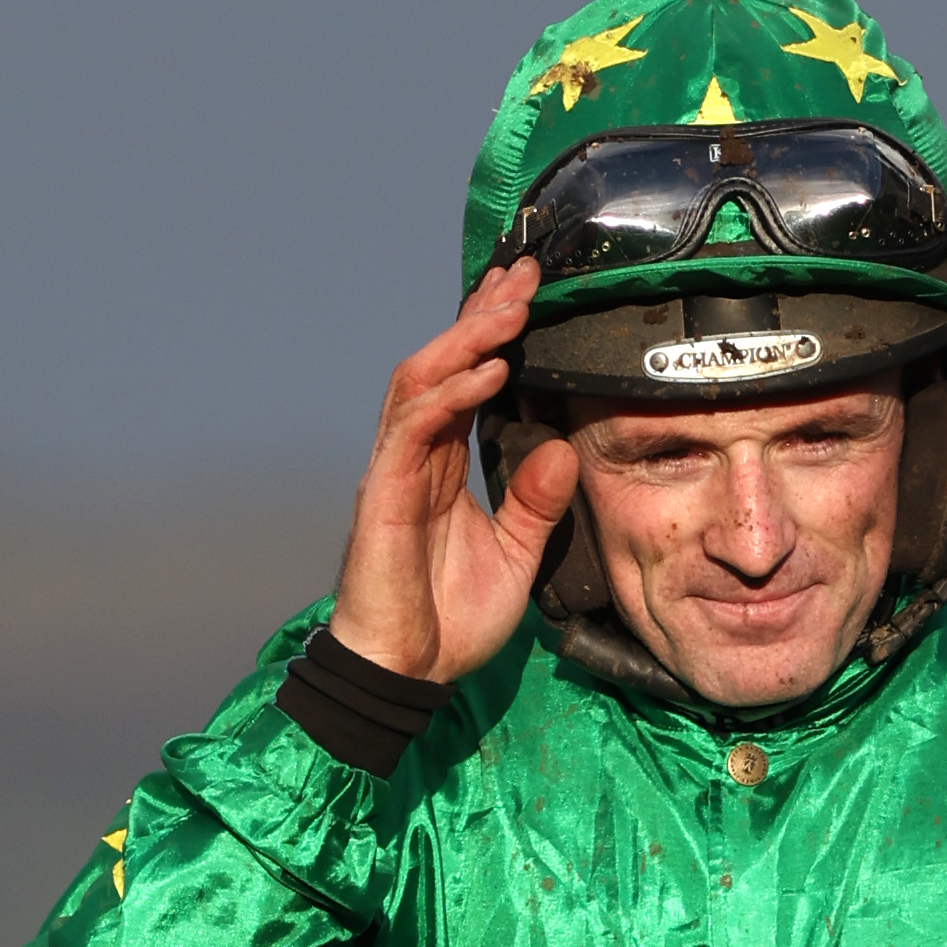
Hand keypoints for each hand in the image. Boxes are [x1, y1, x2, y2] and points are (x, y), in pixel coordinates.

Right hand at [330, 265, 580, 686]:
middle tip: (524, 272)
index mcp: (442, 466)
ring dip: (467, 338)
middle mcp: (414, 456)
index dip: (493, 334)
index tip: (530, 293)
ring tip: (510, 307)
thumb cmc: (449, 622)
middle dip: (483, 314)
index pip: (466, 381)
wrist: (406, 674)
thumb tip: (563, 449)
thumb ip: (536, 504)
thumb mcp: (515, 557)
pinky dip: (451, 394)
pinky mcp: (383, 492)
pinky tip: (489, 371)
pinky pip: (414, 426)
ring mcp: (394, 469)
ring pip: (423, 378)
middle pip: (444, 362)